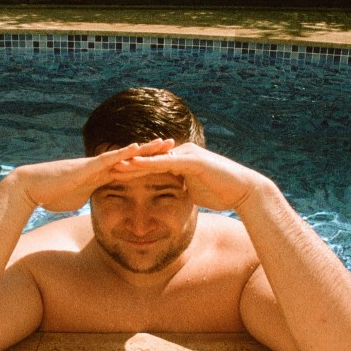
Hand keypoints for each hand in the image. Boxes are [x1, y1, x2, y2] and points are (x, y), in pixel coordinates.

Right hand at [14, 139, 174, 211]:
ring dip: (145, 149)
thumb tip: (98, 202)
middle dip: (153, 152)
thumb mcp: (79, 199)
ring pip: (125, 155)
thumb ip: (91, 197)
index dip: (147, 163)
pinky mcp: (86, 167)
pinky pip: (108, 159)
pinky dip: (123, 153)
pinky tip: (138, 148)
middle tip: (175, 144)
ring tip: (165, 143)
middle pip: (132, 157)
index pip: (129, 168)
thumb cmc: (52, 195)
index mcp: (101, 175)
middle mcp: (100, 166)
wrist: (32, 188)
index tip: (166, 160)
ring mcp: (94, 165)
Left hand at [113, 143, 265, 211]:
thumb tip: (175, 196)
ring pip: (156, 158)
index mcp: (181, 160)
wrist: (243, 190)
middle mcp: (182, 153)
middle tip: (107, 167)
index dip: (134, 169)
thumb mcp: (194, 193)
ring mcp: (187, 154)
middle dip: (129, 163)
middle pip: (150, 158)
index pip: (153, 164)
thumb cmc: (221, 193)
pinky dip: (150, 163)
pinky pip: (167, 161)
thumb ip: (183, 189)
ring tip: (114, 165)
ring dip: (135, 161)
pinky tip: (135, 164)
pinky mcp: (193, 160)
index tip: (115, 174)